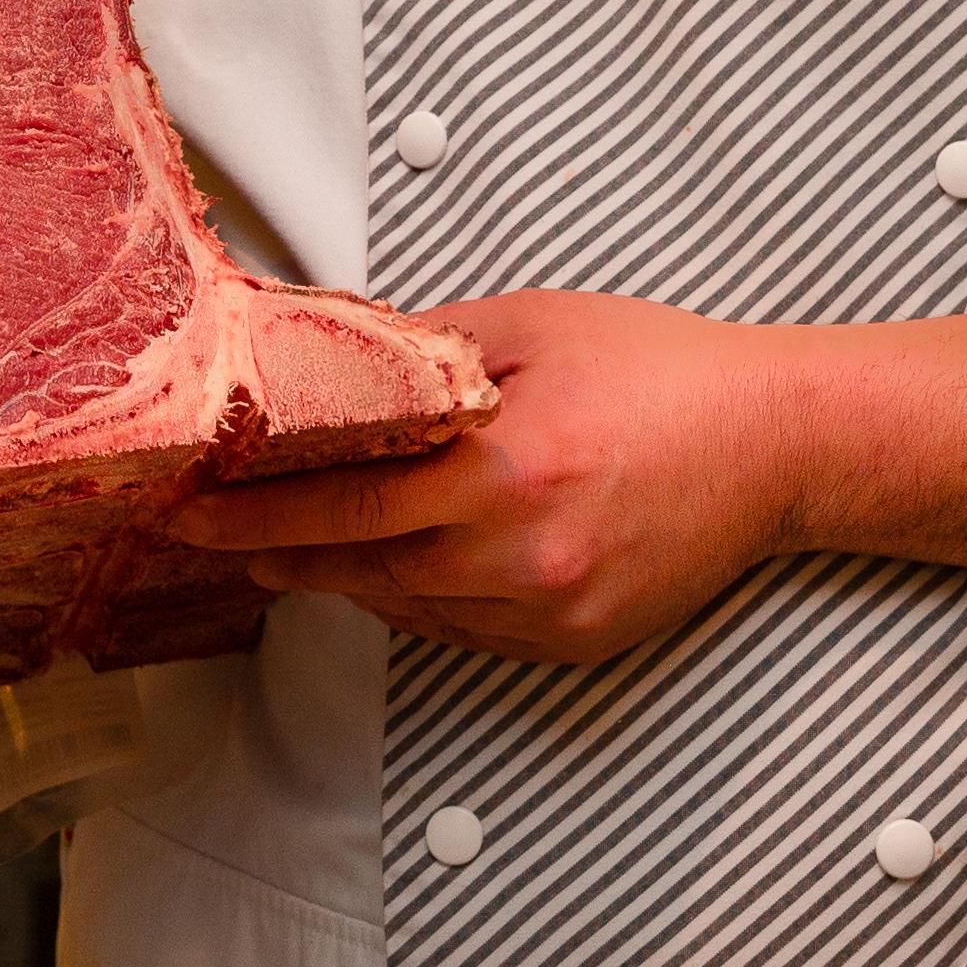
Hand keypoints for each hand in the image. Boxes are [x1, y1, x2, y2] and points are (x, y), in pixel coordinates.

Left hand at [168, 288, 797, 667]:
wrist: (778, 443)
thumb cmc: (660, 369)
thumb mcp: (533, 323)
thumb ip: (423, 345)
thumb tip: (330, 353)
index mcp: (503, 468)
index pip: (340, 506)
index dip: (252, 516)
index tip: (188, 512)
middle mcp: (521, 556)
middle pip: (361, 568)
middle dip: (280, 551)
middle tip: (215, 534)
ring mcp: (550, 611)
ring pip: (409, 607)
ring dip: (349, 576)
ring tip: (297, 544)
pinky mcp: (576, 643)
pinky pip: (465, 631)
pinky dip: (421, 597)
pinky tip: (402, 562)